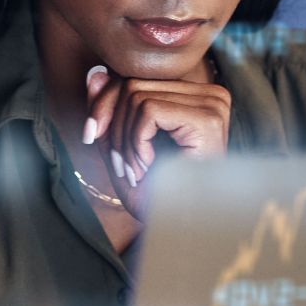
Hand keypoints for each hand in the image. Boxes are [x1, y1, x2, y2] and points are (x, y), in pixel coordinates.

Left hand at [82, 63, 231, 219]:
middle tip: (120, 166)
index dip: (104, 106)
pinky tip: (147, 168)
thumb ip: (110, 111)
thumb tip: (95, 73)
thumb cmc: (158, 197)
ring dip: (123, 140)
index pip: (135, 79)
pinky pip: (147, 111)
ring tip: (135, 171)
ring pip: (135, 96)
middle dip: (112, 127)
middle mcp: (211, 94)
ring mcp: (214, 104)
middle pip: (131, 85)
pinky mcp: (208, 118)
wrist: (185, 231)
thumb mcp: (122, 147)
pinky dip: (135, 143)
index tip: (91, 137)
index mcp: (197, 97)